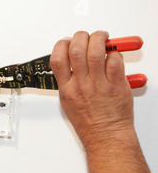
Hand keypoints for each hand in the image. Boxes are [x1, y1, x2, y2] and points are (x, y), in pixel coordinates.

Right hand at [50, 31, 134, 149]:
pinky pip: (115, 61)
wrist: (105, 136)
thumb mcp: (68, 102)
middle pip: (76, 49)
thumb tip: (72, 62)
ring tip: (103, 38)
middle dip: (81, 36)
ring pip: (96, 51)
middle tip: (87, 37)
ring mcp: (98, 84)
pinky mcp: (116, 85)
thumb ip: (68, 81)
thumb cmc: (88, 123)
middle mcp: (81, 84)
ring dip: (100, 38)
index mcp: (67, 88)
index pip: (57, 58)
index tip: (67, 41)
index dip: (61, 44)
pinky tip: (113, 56)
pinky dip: (115, 53)